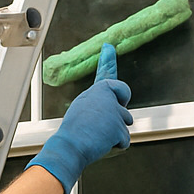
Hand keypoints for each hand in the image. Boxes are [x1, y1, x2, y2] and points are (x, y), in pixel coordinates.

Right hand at [29, 43, 132, 193]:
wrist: (70, 146)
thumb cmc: (73, 132)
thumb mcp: (81, 109)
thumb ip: (99, 105)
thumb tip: (113, 107)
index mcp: (96, 91)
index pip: (106, 74)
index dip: (108, 60)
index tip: (108, 47)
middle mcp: (107, 98)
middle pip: (124, 109)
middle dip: (118, 118)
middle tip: (101, 126)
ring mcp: (115, 112)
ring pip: (124, 125)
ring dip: (114, 134)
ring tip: (96, 135)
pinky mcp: (119, 128)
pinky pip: (124, 140)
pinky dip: (116, 145)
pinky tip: (101, 143)